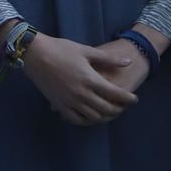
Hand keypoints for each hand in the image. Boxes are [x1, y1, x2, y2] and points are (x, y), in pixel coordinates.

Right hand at [21, 34, 139, 125]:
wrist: (35, 55)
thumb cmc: (61, 49)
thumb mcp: (86, 50)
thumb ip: (108, 59)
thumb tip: (128, 62)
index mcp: (90, 79)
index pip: (115, 94)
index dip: (128, 99)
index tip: (134, 99)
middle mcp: (81, 94)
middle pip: (106, 109)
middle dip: (119, 109)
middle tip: (123, 107)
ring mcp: (70, 102)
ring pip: (93, 117)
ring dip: (105, 117)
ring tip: (110, 112)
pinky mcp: (59, 105)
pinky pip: (76, 120)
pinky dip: (87, 121)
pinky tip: (91, 117)